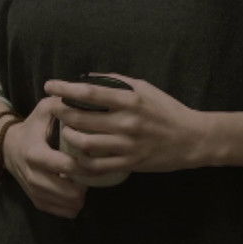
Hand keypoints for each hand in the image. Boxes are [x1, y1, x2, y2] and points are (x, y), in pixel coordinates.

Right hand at [2, 97, 86, 218]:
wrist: (8, 146)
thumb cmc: (33, 127)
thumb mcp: (43, 110)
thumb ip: (62, 104)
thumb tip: (84, 99)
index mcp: (35, 153)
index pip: (66, 166)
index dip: (86, 165)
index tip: (96, 158)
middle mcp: (32, 175)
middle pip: (69, 192)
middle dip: (87, 184)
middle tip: (94, 172)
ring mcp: (34, 191)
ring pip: (68, 205)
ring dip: (82, 196)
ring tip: (86, 181)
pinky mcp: (37, 201)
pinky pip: (63, 212)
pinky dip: (73, 205)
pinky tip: (76, 190)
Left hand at [45, 74, 207, 177]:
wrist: (193, 138)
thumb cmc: (166, 109)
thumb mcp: (144, 88)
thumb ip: (116, 82)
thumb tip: (88, 77)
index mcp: (130, 100)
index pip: (89, 92)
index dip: (65, 88)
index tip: (49, 85)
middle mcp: (127, 123)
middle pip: (81, 118)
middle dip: (61, 112)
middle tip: (54, 108)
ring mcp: (128, 145)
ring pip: (84, 143)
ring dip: (68, 136)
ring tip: (65, 130)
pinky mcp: (130, 163)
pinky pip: (97, 166)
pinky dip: (81, 161)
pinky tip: (74, 155)